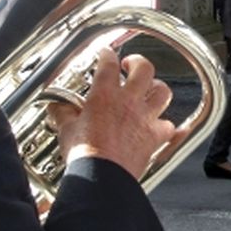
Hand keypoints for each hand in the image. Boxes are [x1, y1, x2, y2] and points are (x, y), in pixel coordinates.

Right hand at [54, 48, 175, 181]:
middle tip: (131, 64)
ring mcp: (145, 118)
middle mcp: (129, 101)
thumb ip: (63, 114)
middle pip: (144, 69)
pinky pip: (171, 128)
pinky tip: (173, 127)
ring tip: (151, 89)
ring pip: (163, 92)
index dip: (107, 54)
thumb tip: (57, 108)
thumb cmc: (85, 154)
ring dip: (158, 88)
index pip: (108, 64)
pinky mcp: (155, 137)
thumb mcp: (67, 129)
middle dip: (138, 62)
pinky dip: (173, 127)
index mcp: (105, 95)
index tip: (107, 54)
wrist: (102, 176)